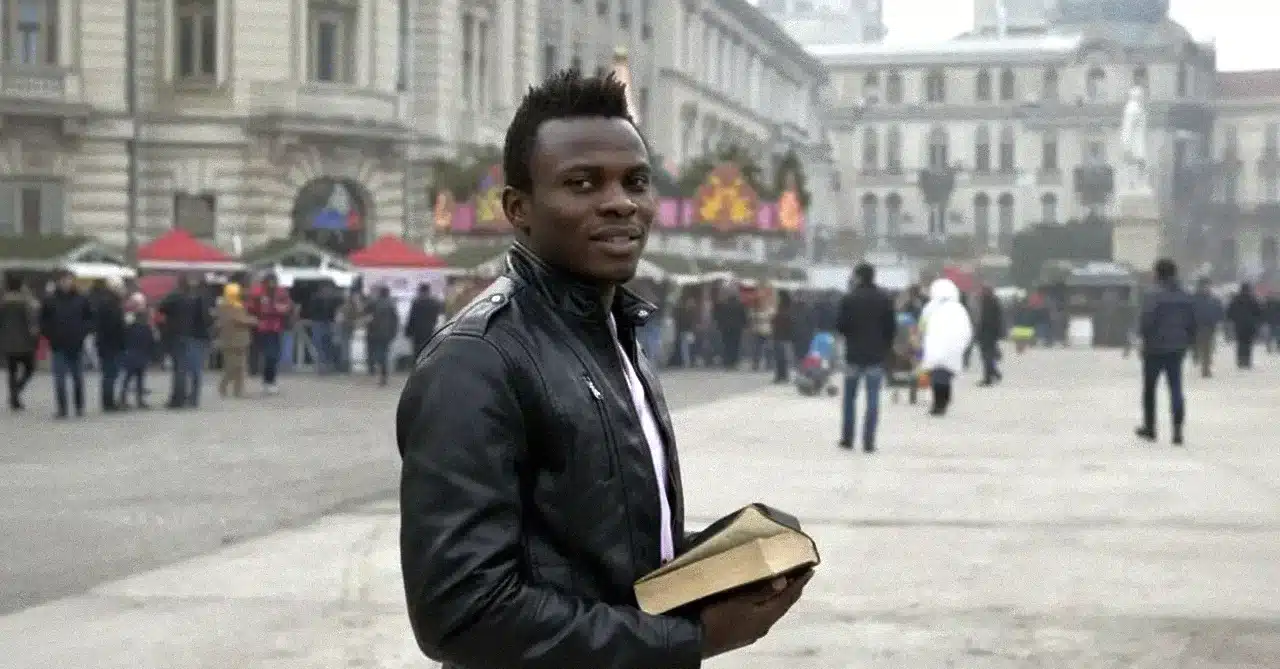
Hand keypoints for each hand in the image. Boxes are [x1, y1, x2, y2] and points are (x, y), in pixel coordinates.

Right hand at [698, 569, 814, 658]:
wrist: (694, 640)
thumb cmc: (716, 616)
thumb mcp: (739, 600)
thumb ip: (761, 591)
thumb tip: (784, 581)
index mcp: (766, 617)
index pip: (788, 597)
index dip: (799, 583)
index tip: (810, 569)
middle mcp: (763, 626)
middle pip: (783, 605)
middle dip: (792, 590)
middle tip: (801, 575)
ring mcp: (753, 631)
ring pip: (773, 611)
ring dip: (781, 597)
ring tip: (785, 584)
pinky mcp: (743, 633)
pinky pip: (763, 615)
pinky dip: (769, 604)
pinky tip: (764, 600)